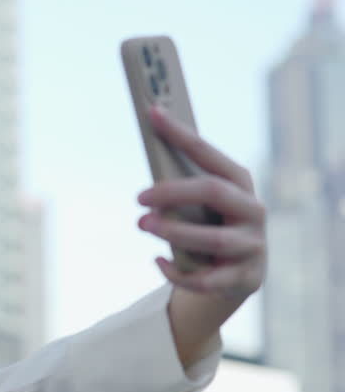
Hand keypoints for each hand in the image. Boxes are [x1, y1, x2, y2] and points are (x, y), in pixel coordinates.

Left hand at [135, 105, 266, 301]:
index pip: (209, 154)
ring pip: (212, 239)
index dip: (181, 134)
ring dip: (172, 232)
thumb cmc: (207, 228)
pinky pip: (206, 279)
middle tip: (138, 197)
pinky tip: (156, 262)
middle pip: (214, 192)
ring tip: (141, 224)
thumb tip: (146, 168)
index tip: (152, 112)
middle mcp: (253, 211)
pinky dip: (177, 272)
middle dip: (173, 192)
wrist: (234, 276)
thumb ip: (180, 188)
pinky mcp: (243, 278)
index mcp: (240, 184)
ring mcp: (252, 246)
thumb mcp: (197, 206)